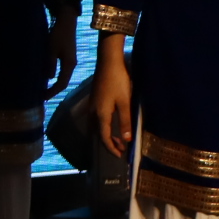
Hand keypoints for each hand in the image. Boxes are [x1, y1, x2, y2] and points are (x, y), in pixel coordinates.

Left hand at [43, 19, 78, 99]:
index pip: (61, 83)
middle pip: (64, 82)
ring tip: (44, 89)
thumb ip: (50, 64)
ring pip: (64, 77)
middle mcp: (72, 64)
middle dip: (54, 90)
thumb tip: (49, 78)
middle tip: (42, 96)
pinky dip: (56, 77)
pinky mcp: (68, 56)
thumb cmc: (58, 34)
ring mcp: (71, 60)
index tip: (43, 98)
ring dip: (55, 84)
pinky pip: (63, 71)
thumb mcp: (51, 49)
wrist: (67, 21)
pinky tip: (49, 78)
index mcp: (69, 64)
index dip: (52, 92)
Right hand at [92, 34, 132, 158]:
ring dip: (106, 135)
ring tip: (118, 139)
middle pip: (98, 134)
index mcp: (100, 115)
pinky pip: (96, 120)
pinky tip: (112, 124)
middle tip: (120, 150)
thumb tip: (126, 140)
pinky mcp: (94, 100)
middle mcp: (93, 112)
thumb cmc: (118, 81)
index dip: (112, 148)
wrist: (108, 62)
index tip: (120, 155)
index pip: (104, 137)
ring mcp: (92, 106)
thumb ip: (125, 120)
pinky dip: (104, 126)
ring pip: (96, 127)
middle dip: (109, 143)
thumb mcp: (125, 101)